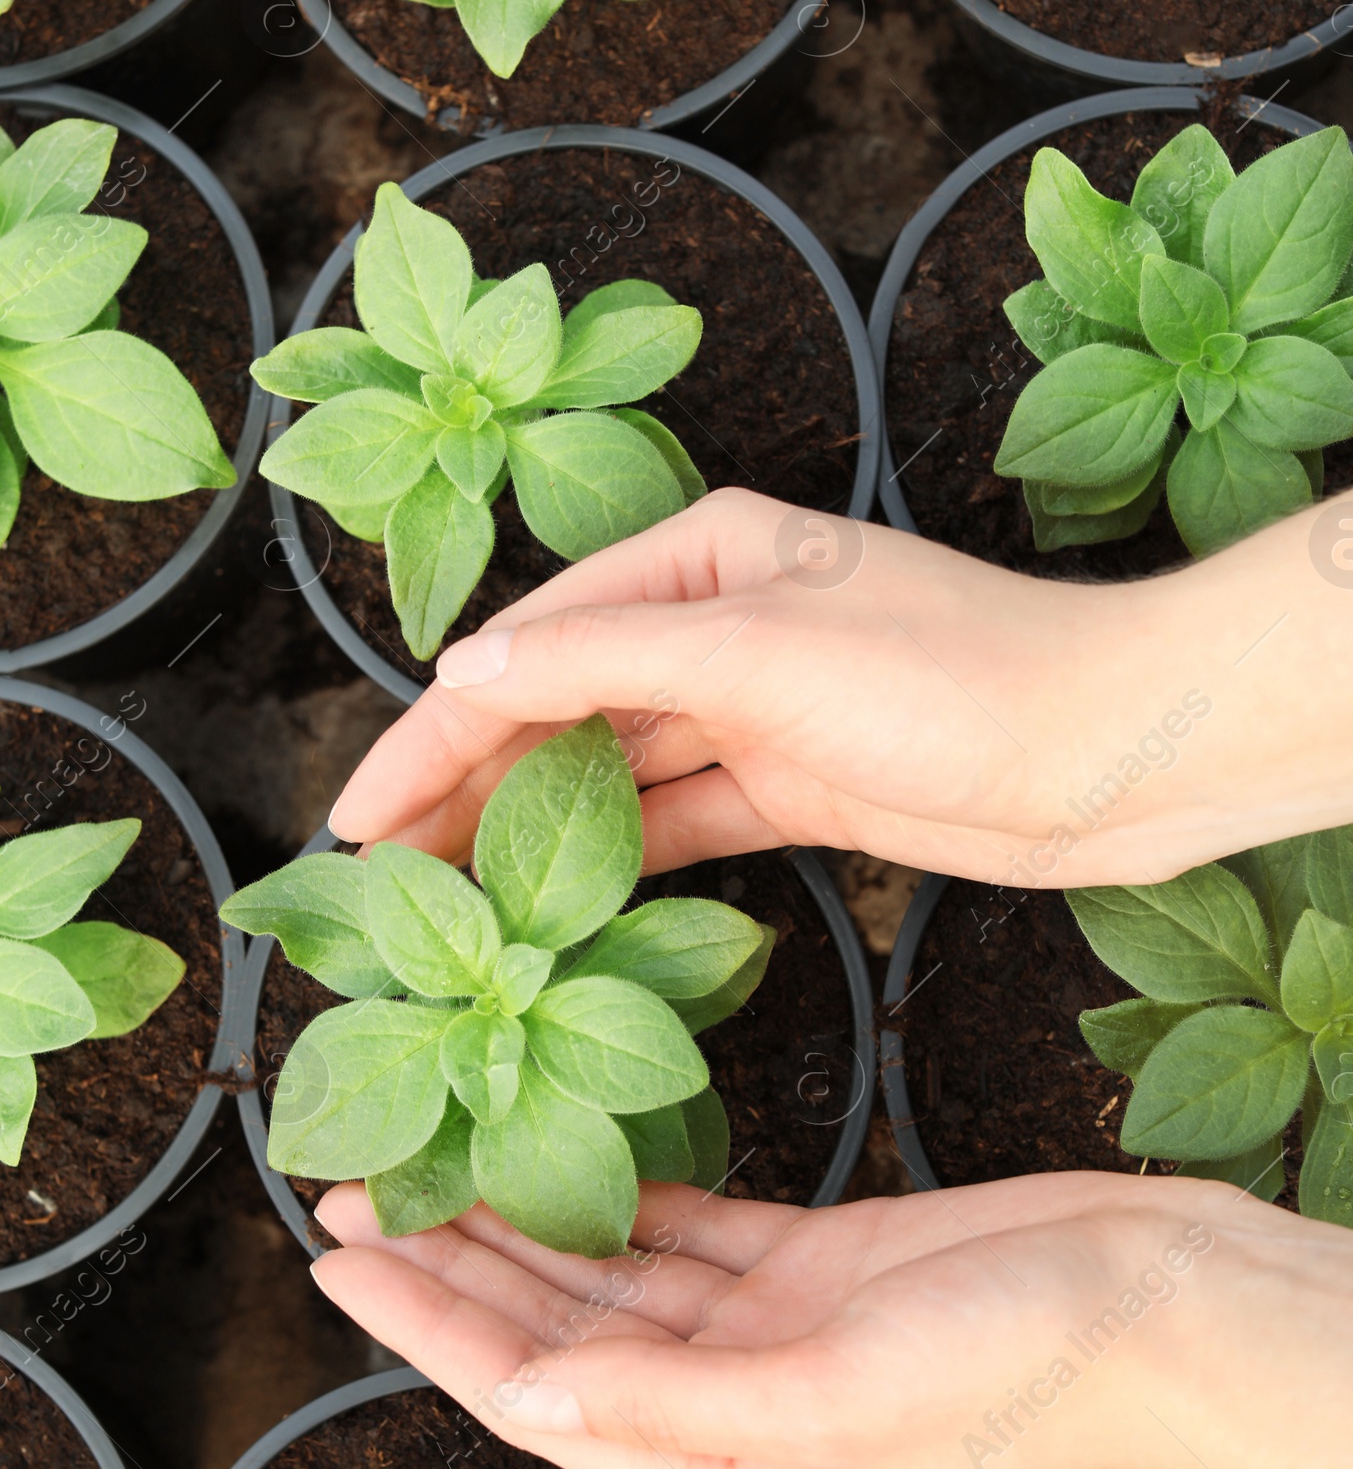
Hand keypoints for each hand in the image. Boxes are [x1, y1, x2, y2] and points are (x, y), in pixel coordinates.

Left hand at [312, 1174, 1352, 1468]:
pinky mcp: (816, 1262)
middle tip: (349, 1194)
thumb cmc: (1015, 1366)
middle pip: (552, 1329)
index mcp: (720, 1459)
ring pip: (608, 1274)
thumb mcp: (834, 1395)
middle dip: (447, 1269)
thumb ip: (672, 1403)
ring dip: (518, 1226)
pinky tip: (561, 1162)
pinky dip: (621, 1198)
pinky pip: (686, 1230)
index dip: (426, 1329)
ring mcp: (771, 1329)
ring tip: (426, 1170)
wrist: (1155, 1298)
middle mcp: (727, 1400)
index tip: (336, 1261)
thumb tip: (531, 1400)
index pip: (534, 1391)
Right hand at [327, 488, 1352, 887]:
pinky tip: (556, 914)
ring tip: (442, 912)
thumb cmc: (953, 676)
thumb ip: (610, 658)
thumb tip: (462, 674)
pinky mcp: (795, 787)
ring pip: (611, 775)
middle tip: (375, 888)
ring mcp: (755, 708)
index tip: (352, 819)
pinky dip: (619, 866)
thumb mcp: (765, 648)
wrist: (1115, 754)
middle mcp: (716, 621)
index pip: (529, 648)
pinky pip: (678, 823)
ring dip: (530, 836)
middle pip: (558, 712)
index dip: (432, 733)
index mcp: (699, 553)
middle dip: (464, 792)